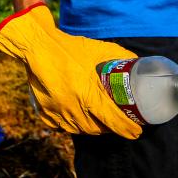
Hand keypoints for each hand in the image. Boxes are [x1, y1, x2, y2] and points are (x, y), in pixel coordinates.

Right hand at [0, 3, 141, 138]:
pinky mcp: (46, 112)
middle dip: (111, 129)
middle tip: (120, 124)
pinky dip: (73, 126)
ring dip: (94, 129)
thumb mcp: (99, 49)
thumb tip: (139, 63)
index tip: (136, 131)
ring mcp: (58, 112)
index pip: (113, 120)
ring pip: (81, 130)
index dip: (127, 128)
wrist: (39, 46)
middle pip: (98, 129)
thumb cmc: (70, 47)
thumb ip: (120, 56)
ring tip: (102, 123)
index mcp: (88, 94)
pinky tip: (80, 119)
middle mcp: (73, 107)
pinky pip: (63, 127)